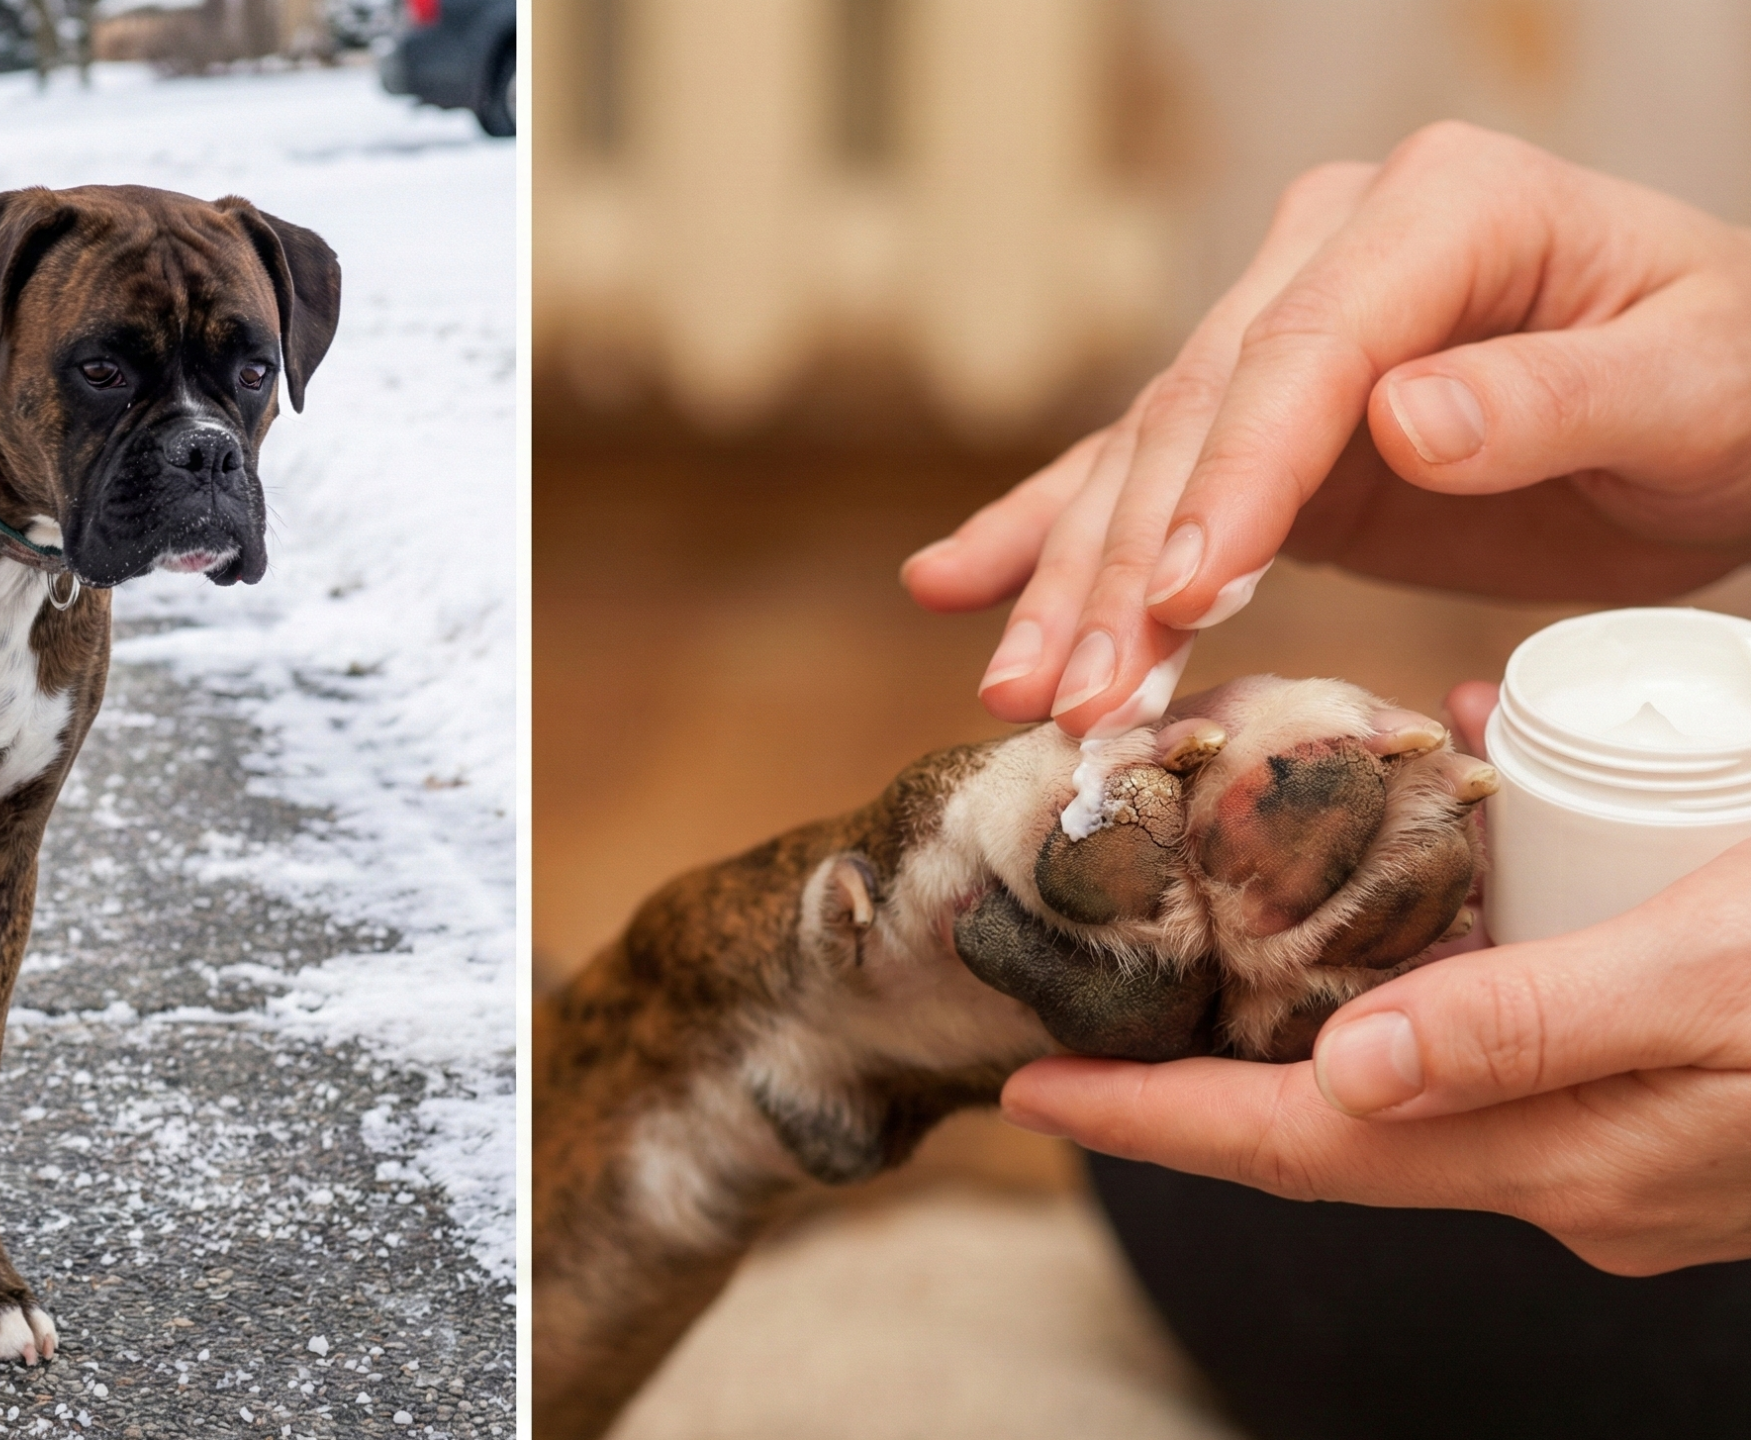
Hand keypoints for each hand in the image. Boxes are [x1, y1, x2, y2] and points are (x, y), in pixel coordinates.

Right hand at [905, 122, 1750, 736]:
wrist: (1732, 411)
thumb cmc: (1733, 384)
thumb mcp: (1693, 386)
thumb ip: (1552, 396)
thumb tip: (1400, 420)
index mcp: (1441, 209)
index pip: (1300, 350)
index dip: (1230, 479)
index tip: (1178, 596)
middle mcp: (1336, 257)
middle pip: (1195, 416)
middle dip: (1123, 566)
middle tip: (1074, 696)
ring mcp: (1283, 336)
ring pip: (1145, 463)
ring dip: (1073, 586)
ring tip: (1020, 694)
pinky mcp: (1262, 430)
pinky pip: (1139, 482)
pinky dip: (1047, 539)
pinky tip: (952, 587)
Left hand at [1000, 681, 1750, 1275]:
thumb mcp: (1720, 971)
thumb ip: (1536, 1026)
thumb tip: (1350, 1077)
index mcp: (1560, 1151)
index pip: (1302, 1152)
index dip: (1156, 1124)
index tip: (1025, 1092)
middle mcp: (1570, 1175)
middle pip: (1337, 1138)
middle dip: (1196, 1092)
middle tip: (1076, 1023)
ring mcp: (1622, 1154)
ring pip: (1417, 1095)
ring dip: (1309, 1036)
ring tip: (1198, 961)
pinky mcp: (1666, 1111)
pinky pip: (1506, 1059)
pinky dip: (1433, 992)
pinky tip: (1408, 907)